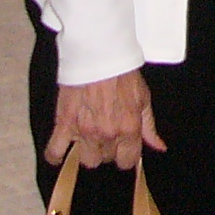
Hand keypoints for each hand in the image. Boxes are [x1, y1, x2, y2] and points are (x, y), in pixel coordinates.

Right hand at [49, 72, 166, 170]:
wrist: (99, 54)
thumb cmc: (122, 73)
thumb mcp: (144, 98)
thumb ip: (149, 127)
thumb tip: (159, 147)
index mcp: (129, 128)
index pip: (128, 161)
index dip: (126, 156)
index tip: (122, 148)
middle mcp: (108, 133)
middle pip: (107, 159)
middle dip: (108, 149)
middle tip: (106, 132)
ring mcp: (85, 131)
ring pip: (87, 160)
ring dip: (88, 151)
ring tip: (89, 137)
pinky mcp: (65, 123)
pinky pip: (55, 151)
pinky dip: (56, 155)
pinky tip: (60, 153)